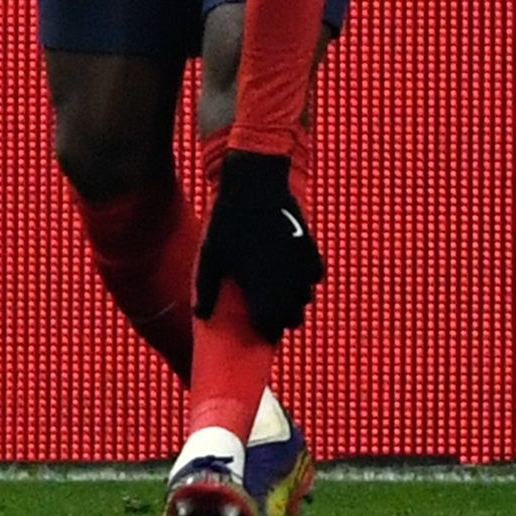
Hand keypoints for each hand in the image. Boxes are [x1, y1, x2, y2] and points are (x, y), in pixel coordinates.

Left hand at [195, 149, 322, 341]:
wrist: (257, 186)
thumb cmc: (229, 221)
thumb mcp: (211, 254)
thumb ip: (206, 287)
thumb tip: (200, 314)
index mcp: (258, 284)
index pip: (270, 324)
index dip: (266, 329)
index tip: (260, 326)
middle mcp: (283, 278)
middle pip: (293, 316)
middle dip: (284, 319)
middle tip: (272, 314)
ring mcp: (298, 263)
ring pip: (306, 297)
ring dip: (296, 300)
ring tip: (282, 295)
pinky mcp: (308, 246)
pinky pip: (315, 274)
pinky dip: (307, 279)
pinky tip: (294, 274)